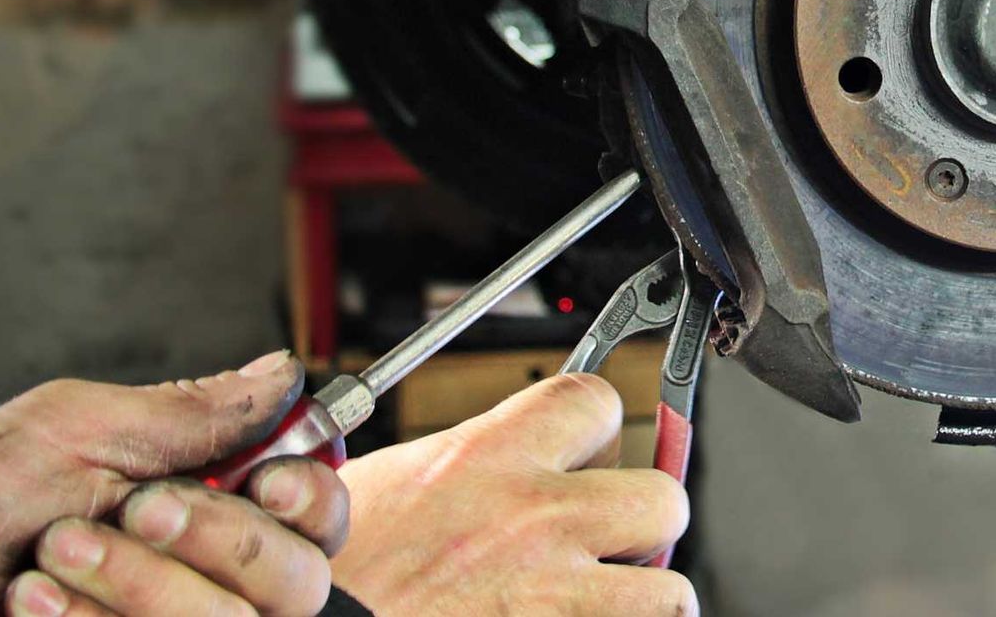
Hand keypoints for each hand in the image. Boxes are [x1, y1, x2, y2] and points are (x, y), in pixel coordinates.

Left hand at [0, 351, 349, 616]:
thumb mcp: (76, 430)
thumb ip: (191, 409)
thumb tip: (283, 371)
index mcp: (204, 495)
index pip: (316, 509)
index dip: (312, 497)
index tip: (269, 481)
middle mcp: (201, 570)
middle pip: (295, 577)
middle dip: (216, 540)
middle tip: (138, 510)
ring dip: (136, 583)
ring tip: (55, 555)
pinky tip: (38, 607)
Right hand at [330, 373, 694, 615]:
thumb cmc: (325, 582)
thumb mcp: (378, 489)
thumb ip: (460, 470)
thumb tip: (499, 463)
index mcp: (484, 459)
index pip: (596, 399)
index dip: (599, 432)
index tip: (588, 459)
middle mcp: (532, 519)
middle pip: (663, 496)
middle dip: (643, 527)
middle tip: (606, 549)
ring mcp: (553, 595)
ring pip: (670, 593)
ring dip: (643, 602)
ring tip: (603, 608)